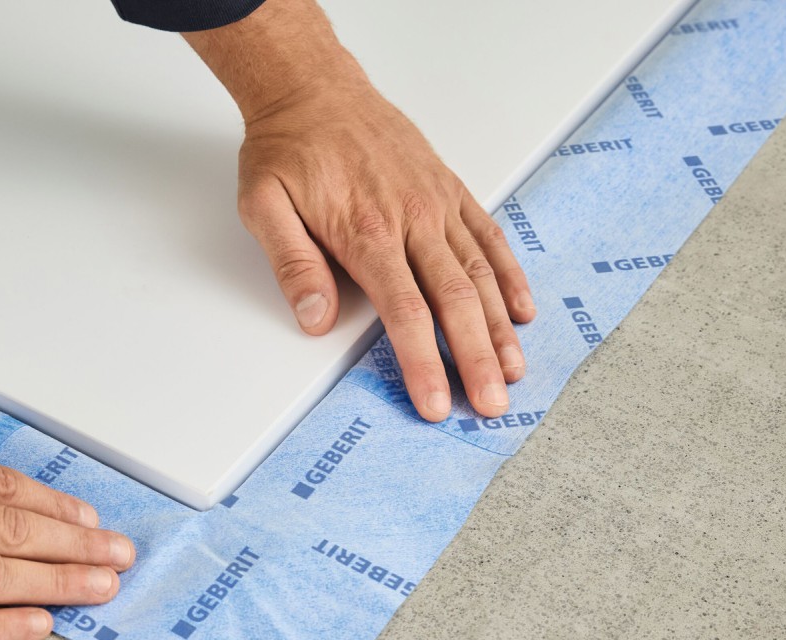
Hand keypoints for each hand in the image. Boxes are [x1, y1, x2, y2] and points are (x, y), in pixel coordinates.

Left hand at [185, 0, 534, 421]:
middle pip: (456, 301)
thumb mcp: (263, 206)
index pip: (406, 312)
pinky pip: (488, 235)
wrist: (313, 88)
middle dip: (476, 359)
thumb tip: (315, 318)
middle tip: (491, 404)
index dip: (425, 364)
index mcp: (367, 231)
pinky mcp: (449, 188)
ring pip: (481, 273)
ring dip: (501, 327)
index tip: (437, 402)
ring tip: (514, 371)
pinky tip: (521, 310)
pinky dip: (509, 275)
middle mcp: (411, 218)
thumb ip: (292, 265)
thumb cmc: (287, 148)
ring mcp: (436, 202)